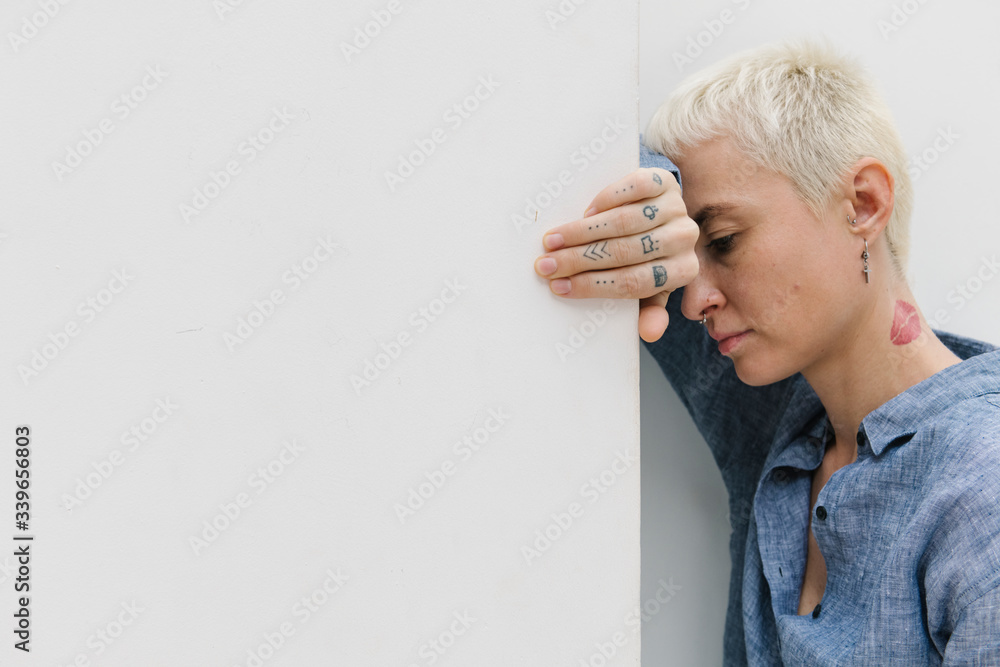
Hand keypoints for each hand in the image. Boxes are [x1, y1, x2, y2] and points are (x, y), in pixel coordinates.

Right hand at [533, 167, 698, 342]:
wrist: (662, 212)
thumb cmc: (649, 256)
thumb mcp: (650, 287)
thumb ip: (647, 309)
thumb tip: (649, 332)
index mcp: (683, 270)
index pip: (634, 283)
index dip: (594, 286)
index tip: (560, 287)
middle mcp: (684, 237)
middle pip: (625, 252)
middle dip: (579, 260)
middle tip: (547, 265)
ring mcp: (675, 207)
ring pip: (624, 221)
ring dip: (582, 232)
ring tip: (553, 241)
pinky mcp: (663, 181)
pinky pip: (633, 188)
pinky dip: (606, 201)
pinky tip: (585, 212)